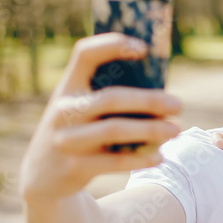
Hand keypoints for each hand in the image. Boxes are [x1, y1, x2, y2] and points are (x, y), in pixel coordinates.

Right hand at [20, 33, 181, 200]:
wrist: (43, 177)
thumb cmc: (78, 134)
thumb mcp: (81, 111)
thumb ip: (109, 100)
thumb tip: (160, 96)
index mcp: (67, 87)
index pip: (85, 55)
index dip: (112, 45)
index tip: (143, 48)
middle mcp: (63, 110)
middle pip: (111, 98)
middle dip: (149, 100)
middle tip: (178, 104)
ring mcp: (67, 139)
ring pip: (115, 130)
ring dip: (151, 130)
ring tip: (176, 130)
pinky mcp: (75, 167)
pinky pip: (114, 162)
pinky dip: (140, 159)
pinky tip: (159, 157)